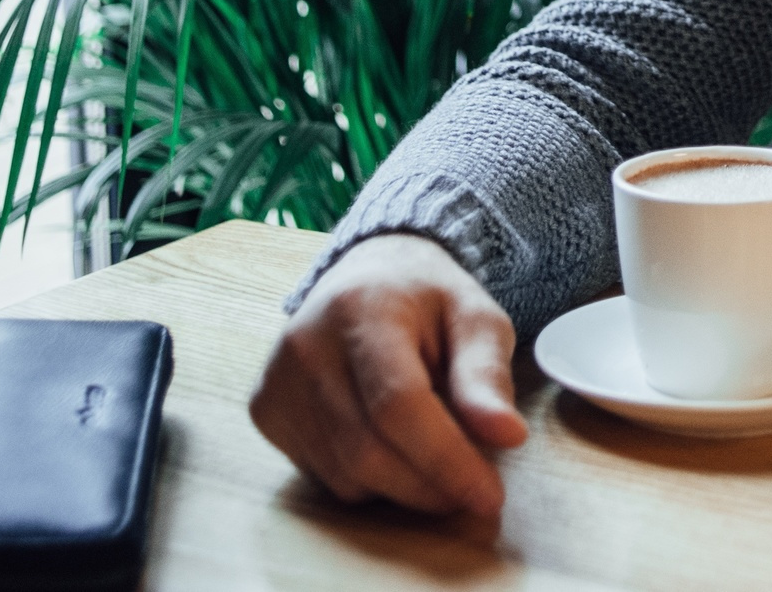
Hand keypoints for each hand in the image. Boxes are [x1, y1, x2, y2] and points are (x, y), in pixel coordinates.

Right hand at [249, 232, 526, 515]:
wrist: (367, 274)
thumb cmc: (428, 302)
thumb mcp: (476, 319)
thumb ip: (486, 376)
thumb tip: (506, 436)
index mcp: (363, 309)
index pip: (398, 405)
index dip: (446, 460)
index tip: (489, 497)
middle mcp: (306, 345)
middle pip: (369, 451)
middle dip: (430, 486)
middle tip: (473, 488)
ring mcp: (277, 380)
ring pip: (347, 475)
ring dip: (402, 484)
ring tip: (431, 444)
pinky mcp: (265, 409)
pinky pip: (324, 475)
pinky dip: (368, 477)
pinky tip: (387, 438)